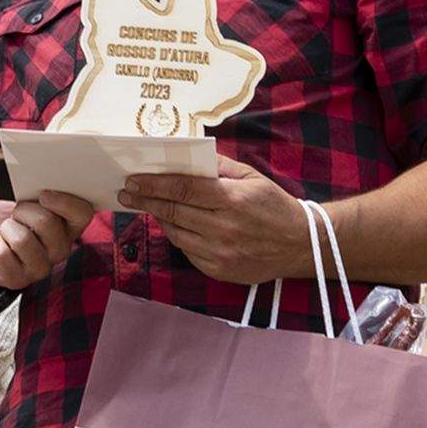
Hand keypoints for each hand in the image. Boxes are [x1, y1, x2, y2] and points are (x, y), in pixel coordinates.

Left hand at [0, 193, 85, 291]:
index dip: (64, 202)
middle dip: (23, 210)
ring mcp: (42, 268)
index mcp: (69, 225)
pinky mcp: (19, 280)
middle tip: (17, 213)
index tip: (44, 194)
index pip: (83, 213)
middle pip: (46, 222)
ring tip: (8, 230)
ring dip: (7, 227)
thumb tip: (31, 174)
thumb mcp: (25, 195)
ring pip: (22, 239)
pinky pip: (2, 253)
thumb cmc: (13, 216)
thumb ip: (36, 187)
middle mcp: (61, 249)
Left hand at [121, 158, 308, 285]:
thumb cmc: (275, 206)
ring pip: (176, 233)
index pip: (182, 189)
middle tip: (127, 192)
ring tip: (148, 205)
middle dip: (146, 200)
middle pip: (173, 211)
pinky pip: (187, 251)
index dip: (154, 184)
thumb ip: (219, 167)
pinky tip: (173, 224)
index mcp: (231, 200)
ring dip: (159, 218)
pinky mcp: (218, 270)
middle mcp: (222, 228)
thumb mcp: (252, 177)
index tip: (134, 180)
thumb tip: (187, 157)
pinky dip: (178, 236)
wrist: (299, 245)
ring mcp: (219, 253)